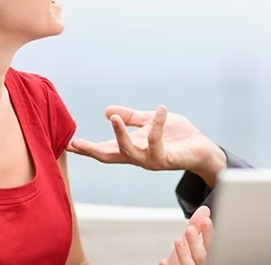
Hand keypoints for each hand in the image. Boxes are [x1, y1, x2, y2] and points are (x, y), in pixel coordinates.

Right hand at [67, 105, 226, 183]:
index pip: (104, 148)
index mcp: (131, 147)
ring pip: (128, 152)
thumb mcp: (149, 122)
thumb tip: (105, 111)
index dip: (86, 147)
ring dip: (119, 135)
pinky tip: (160, 110)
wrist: (203, 149)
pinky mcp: (166, 160)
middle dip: (91, 150)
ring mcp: (151, 160)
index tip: (67, 144)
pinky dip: (156, 125)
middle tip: (75, 143)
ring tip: (114, 118)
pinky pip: (156, 143)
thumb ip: (131, 117)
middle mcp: (137, 157)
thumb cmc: (178, 137)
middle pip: (109, 157)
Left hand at [160, 205, 213, 264]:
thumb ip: (197, 226)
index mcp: (208, 255)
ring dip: (184, 253)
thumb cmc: (187, 258)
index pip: (212, 245)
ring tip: (177, 240)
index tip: (206, 221)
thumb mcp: (191, 241)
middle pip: (202, 256)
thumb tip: (204, 210)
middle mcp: (202, 264)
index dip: (209, 233)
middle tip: (190, 229)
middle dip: (196, 243)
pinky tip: (163, 260)